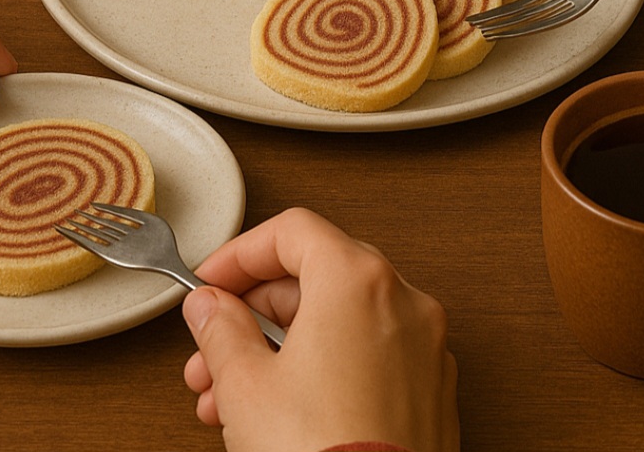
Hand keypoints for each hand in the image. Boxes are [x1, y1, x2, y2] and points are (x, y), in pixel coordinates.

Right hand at [181, 208, 458, 451]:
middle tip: (213, 346)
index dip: (240, 253)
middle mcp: (402, 301)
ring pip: (339, 323)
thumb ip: (221, 329)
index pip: (292, 231)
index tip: (210, 282)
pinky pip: (368, 358)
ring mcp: (424, 348)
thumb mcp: (245, 385)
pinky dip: (324, 369)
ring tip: (230, 397)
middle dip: (253, 313)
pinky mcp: (432, 392)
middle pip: (315, 276)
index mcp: (358, 280)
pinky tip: (281, 411)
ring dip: (280, 348)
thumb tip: (211, 308)